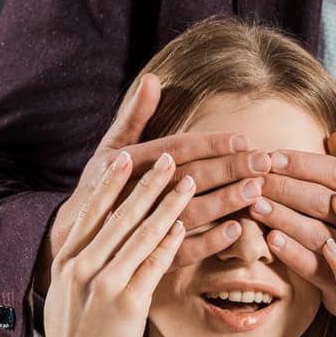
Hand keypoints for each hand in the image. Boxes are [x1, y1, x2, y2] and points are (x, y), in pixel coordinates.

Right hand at [23, 151, 194, 336]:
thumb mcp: (67, 300)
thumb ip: (78, 272)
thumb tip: (90, 254)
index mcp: (66, 262)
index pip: (89, 212)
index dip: (109, 183)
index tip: (125, 158)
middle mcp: (81, 266)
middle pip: (118, 214)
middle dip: (145, 183)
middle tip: (167, 157)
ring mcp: (103, 282)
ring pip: (140, 232)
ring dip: (167, 204)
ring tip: (189, 181)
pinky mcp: (127, 302)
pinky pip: (154, 264)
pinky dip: (171, 242)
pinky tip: (187, 225)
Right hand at [39, 74, 280, 290]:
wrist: (73, 239)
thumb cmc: (100, 186)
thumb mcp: (109, 148)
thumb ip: (134, 115)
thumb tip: (152, 78)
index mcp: (125, 163)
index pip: (176, 149)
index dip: (210, 144)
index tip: (242, 138)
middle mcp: (132, 193)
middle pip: (188, 178)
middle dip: (227, 169)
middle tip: (262, 162)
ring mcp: (139, 227)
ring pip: (189, 213)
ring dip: (224, 202)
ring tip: (256, 191)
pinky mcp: (146, 258)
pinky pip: (182, 252)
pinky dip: (209, 242)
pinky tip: (237, 230)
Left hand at [252, 133, 335, 317]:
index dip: (303, 164)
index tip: (272, 157)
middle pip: (325, 201)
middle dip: (286, 188)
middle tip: (254, 180)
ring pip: (317, 233)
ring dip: (284, 217)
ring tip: (256, 206)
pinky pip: (314, 267)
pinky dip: (292, 252)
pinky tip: (271, 239)